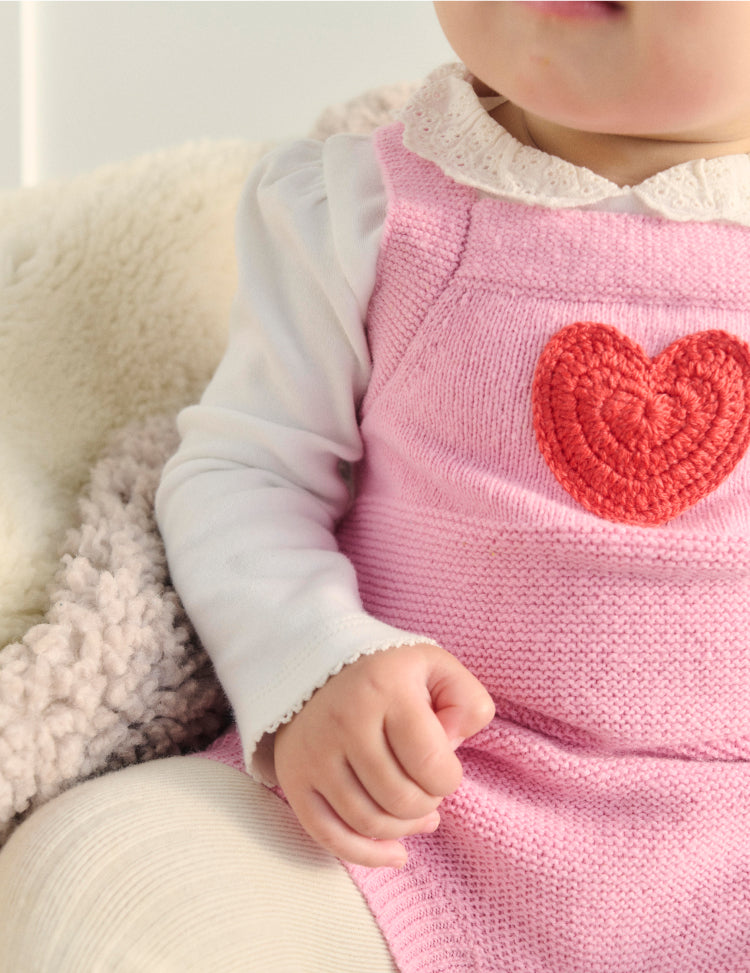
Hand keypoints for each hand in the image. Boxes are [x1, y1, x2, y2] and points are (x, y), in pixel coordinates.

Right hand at [274, 642, 494, 867]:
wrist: (313, 661)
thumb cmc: (386, 670)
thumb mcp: (436, 666)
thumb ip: (468, 700)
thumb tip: (455, 747)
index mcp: (385, 690)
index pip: (431, 765)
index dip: (450, 778)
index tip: (445, 765)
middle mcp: (345, 722)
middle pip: (401, 800)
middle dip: (427, 803)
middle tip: (427, 785)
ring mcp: (314, 753)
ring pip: (369, 822)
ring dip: (403, 828)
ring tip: (417, 812)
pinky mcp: (293, 777)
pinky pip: (328, 836)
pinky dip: (366, 854)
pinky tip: (395, 853)